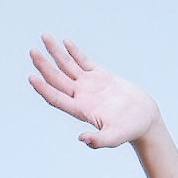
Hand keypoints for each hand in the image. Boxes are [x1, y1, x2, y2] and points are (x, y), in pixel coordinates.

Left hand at [27, 36, 158, 149]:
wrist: (144, 119)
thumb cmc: (130, 130)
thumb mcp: (115, 137)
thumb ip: (99, 140)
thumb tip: (83, 139)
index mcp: (81, 110)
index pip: (57, 98)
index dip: (44, 89)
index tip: (32, 78)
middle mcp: (81, 96)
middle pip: (57, 79)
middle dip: (44, 65)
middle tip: (32, 51)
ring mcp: (89, 85)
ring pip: (67, 66)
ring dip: (55, 52)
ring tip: (45, 36)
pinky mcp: (100, 76)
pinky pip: (83, 61)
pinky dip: (74, 51)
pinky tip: (65, 42)